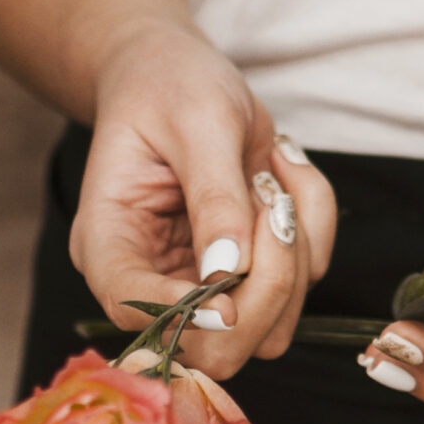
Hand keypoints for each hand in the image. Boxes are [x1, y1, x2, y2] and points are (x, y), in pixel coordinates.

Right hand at [72, 23, 337, 380]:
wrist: (180, 74)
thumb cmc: (171, 87)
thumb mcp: (195, 122)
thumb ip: (214, 196)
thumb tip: (230, 270)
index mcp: (110, 245)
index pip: (134, 309)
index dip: (186, 314)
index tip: (231, 283)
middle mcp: (154, 281)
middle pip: (214, 350)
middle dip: (264, 288)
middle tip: (271, 203)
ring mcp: (206, 288)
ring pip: (269, 329)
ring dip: (294, 254)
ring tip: (270, 175)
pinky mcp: (252, 278)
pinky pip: (307, 281)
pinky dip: (313, 225)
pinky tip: (280, 173)